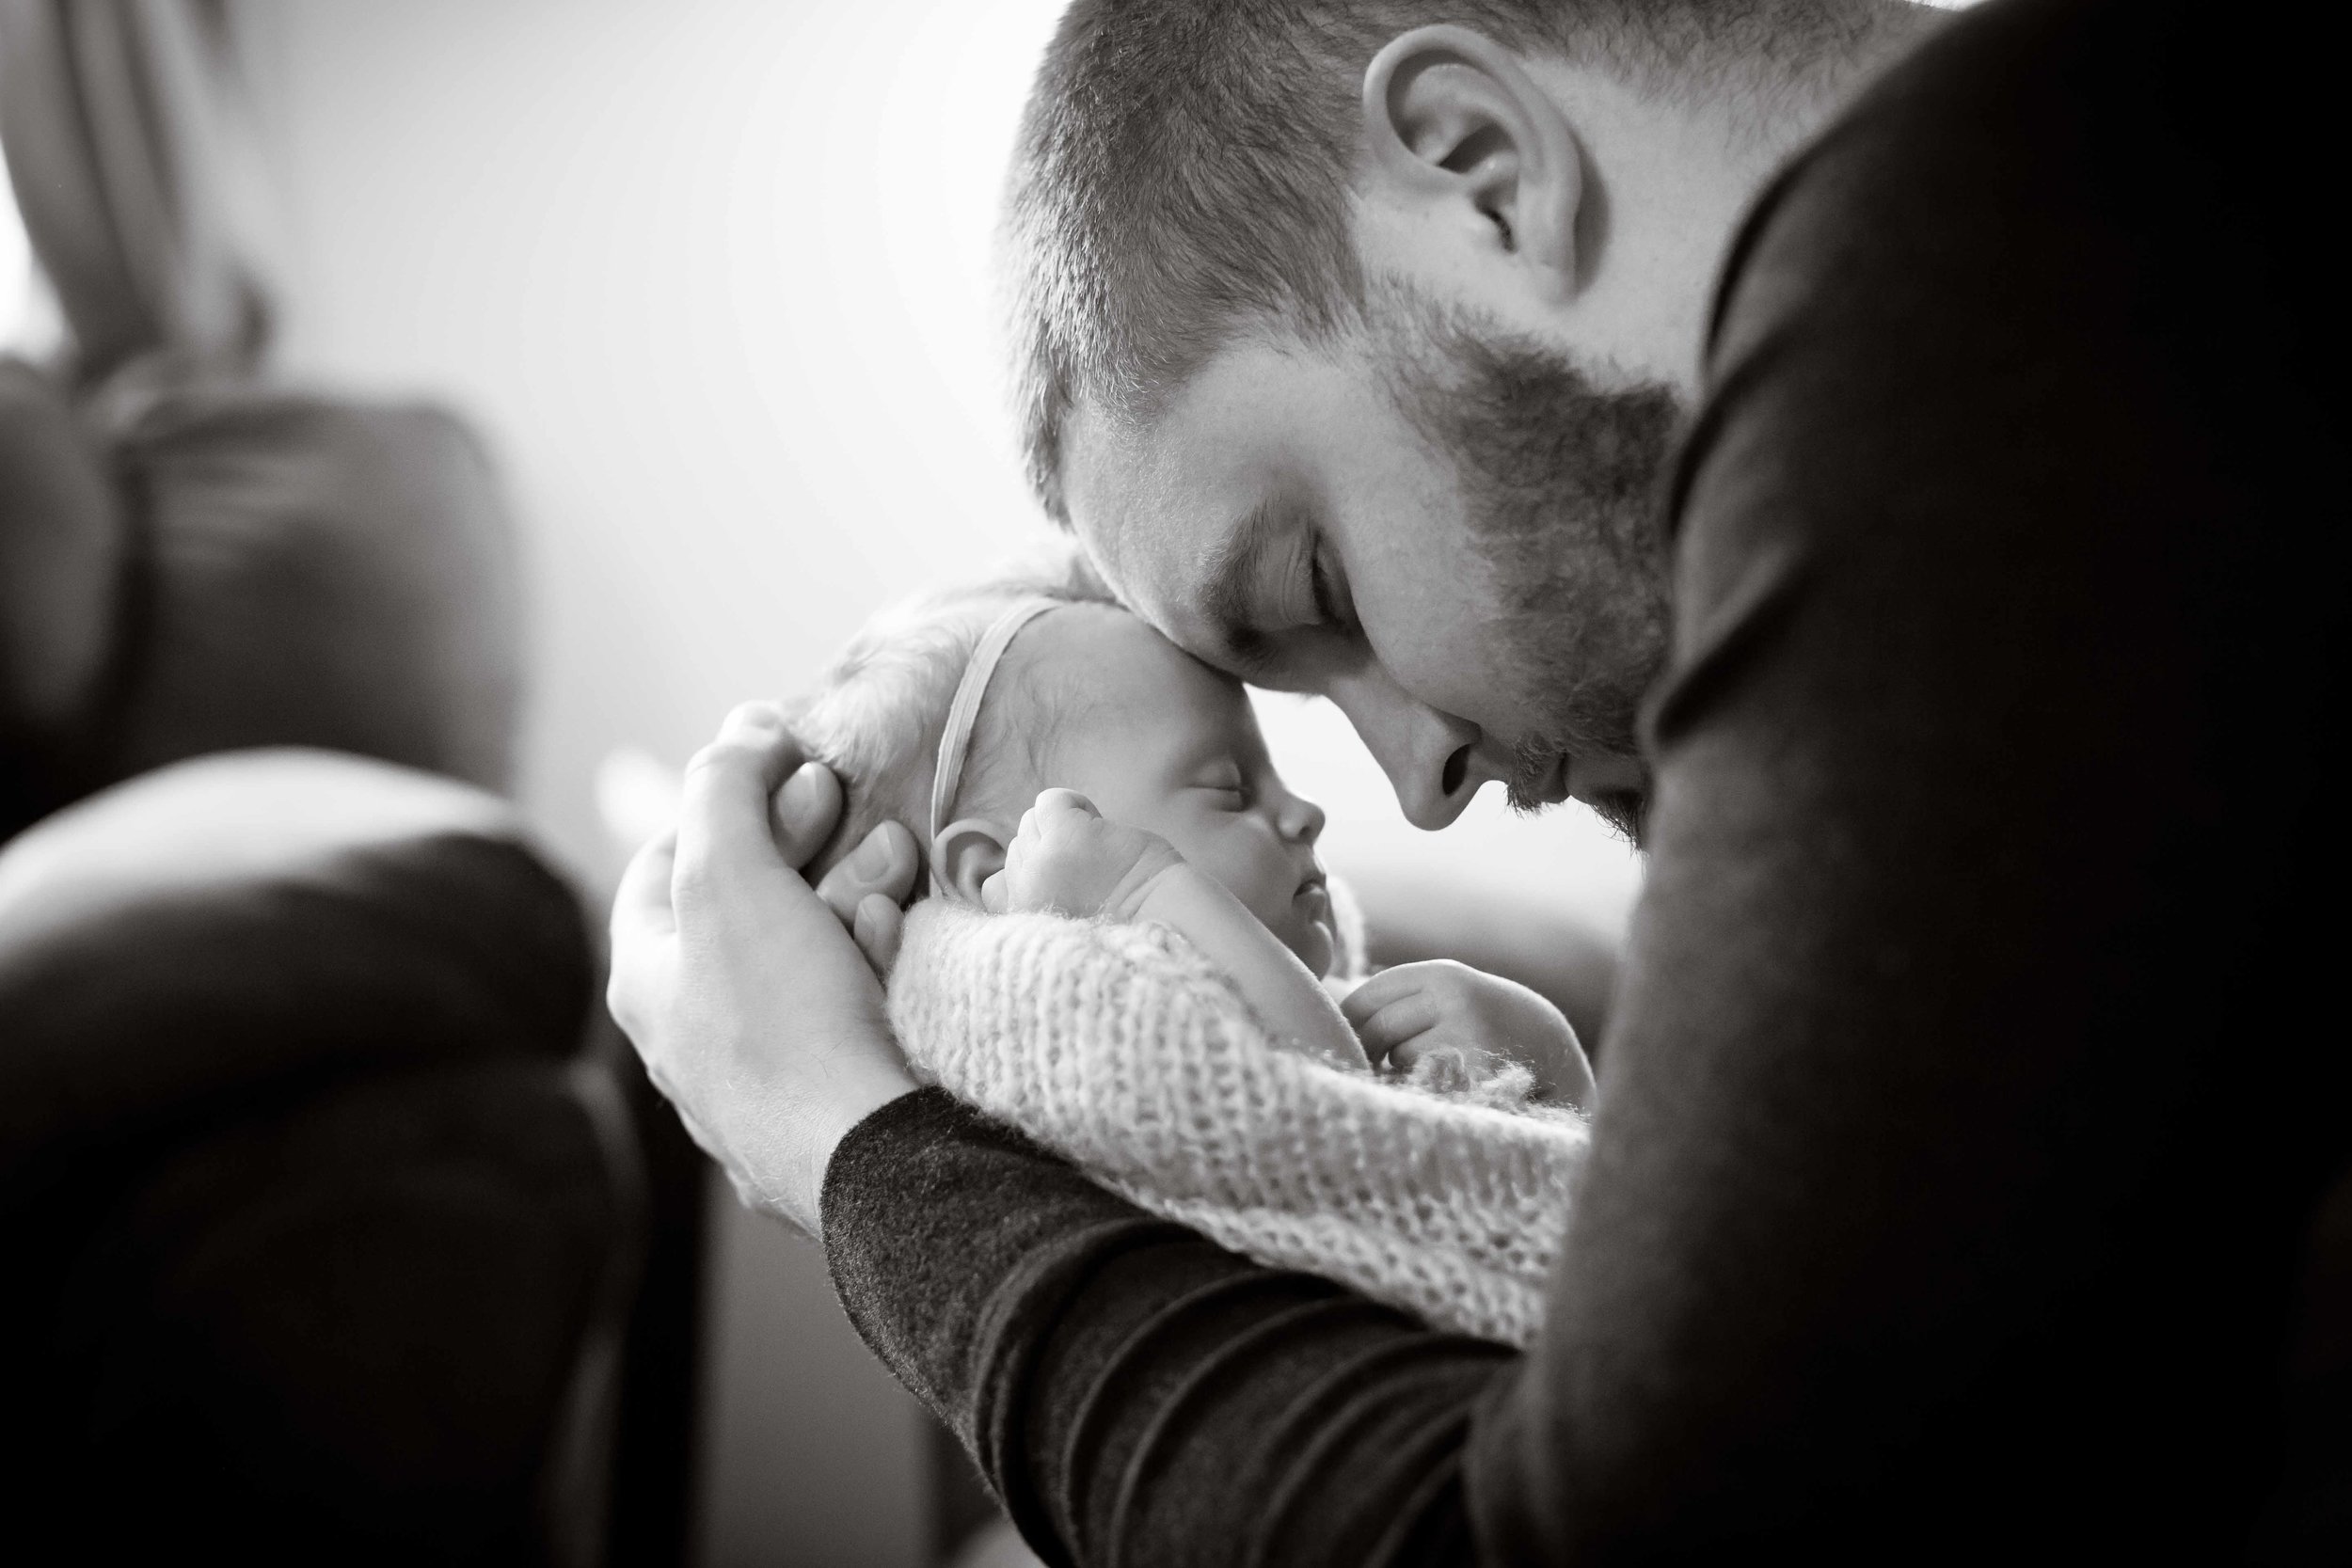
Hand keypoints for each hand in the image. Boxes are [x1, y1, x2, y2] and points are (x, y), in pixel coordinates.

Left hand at [608, 701, 924, 1235]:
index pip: (667, 858)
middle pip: (747, 905)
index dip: (729, 799)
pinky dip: (876, 970)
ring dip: (853, 902)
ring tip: (897, 879)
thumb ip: (724, 787)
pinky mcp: (827, 1109)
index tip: (793, 770)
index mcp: (646, 980)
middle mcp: (690, 1035)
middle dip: (811, 851)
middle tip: (869, 822)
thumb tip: (744, 730)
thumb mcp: (731, 875)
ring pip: (806, 957)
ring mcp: (758, 1081)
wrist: (871, 1160)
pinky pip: (850, 1013)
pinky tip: (899, 953)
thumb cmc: (784, 1020)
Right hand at [996, 788, 1184, 919]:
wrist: (1165, 921)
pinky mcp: (1065, 836)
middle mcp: (1023, 895)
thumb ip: (1036, 903)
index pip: (995, 886)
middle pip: (1016, 848)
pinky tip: (1100, 822)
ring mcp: (1041, 864)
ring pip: (1030, 822)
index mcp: (1023, 922)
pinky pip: (1051, 800)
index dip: (1031, 876)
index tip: (1064, 882)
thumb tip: (1019, 858)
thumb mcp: (1062, 931)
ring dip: (1063, 827)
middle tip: (1089, 866)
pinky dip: (1075, 803)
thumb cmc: (1125, 926)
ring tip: (1098, 847)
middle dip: (1049, 851)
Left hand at [1341, 959, 1595, 1108]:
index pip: (1366, 997)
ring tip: (1434, 1074)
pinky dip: (1426, 1093)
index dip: (1346, 1025)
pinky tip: (1449, 1090)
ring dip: (1402, 1074)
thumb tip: (1322, 1012)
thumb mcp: (1449, 997)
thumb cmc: (1485, 1027)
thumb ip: (1399, 1002)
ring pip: (1400, 1060)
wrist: (1557, 1054)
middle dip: (1365, 1053)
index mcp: (1441, 974)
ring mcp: (1469, 1033)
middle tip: (1370, 1072)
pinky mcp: (1480, 1071)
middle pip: (1375, 1029)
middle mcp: (1454, 996)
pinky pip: (1428, 1086)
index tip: (1342, 1045)